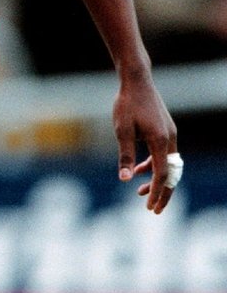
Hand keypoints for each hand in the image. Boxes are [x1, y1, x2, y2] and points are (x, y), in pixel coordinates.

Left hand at [113, 71, 179, 213]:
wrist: (137, 81)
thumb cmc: (127, 104)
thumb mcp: (121, 131)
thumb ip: (125, 156)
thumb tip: (125, 179)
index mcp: (160, 140)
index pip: (162, 174)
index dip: (156, 192)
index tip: (150, 207)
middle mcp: (170, 138)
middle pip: (171, 173)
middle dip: (163, 193)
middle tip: (154, 210)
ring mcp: (169, 134)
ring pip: (168, 165)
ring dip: (157, 180)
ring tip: (141, 193)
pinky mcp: (165, 130)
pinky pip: (164, 155)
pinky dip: (154, 165)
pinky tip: (140, 170)